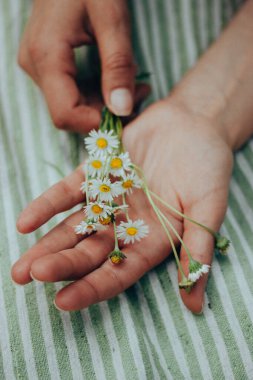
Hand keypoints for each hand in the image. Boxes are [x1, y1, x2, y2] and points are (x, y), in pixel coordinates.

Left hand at [11, 101, 232, 312]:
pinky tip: (26, 221)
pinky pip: (68, 191)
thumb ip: (197, 250)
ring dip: (47, 243)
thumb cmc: (207, 165)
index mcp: (153, 240)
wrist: (194, 122)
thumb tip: (195, 305)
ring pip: (74, 227)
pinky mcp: (96, 173)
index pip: (119, 271)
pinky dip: (47, 205)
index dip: (92, 287)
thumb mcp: (208, 207)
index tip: (63, 301)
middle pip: (90, 252)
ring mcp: (109, 200)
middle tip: (28, 276)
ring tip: (20, 266)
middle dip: (61, 265)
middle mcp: (127, 225)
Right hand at [18, 0, 147, 131]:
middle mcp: (36, 67)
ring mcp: (38, 67)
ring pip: (71, 106)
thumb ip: (118, 65)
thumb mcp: (112, 19)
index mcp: (47, 56)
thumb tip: (123, 110)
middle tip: (139, 95)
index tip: (128, 115)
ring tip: (134, 86)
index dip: (96, 123)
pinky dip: (97, 94)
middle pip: (69, 113)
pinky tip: (117, 81)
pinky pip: (71, 93)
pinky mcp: (46, 66)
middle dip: (106, 113)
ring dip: (105, 105)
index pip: (65, 114)